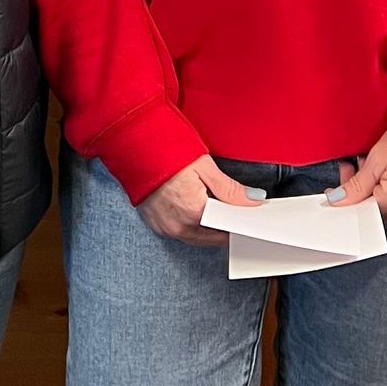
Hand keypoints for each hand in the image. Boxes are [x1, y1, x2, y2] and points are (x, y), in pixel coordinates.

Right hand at [139, 154, 260, 247]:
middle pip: (213, 237)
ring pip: (197, 237)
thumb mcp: (204, 166)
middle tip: (233, 210)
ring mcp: (165, 227)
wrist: (134, 148)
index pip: (227, 229)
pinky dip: (192, 225)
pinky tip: (196, 210)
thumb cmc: (164, 153)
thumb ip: (230, 189)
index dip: (239, 222)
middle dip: (225, 226)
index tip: (247, 215)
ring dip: (209, 227)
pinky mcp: (156, 225)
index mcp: (194, 213)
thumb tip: (252, 199)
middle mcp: (179, 226)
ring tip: (215, 207)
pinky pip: (181, 232)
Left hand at [337, 125, 386, 225]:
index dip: (347, 199)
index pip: (361, 212)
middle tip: (354, 169)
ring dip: (376, 194)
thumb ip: (355, 185)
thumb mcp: (377, 158)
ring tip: (376, 170)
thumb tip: (337, 200)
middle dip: (360, 192)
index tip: (338, 191)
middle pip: (375, 212)